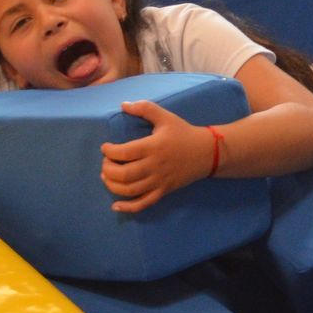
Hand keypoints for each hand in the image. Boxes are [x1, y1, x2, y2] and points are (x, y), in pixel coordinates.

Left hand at [101, 100, 215, 213]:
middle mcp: (154, 166)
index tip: (105, 147)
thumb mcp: (165, 117)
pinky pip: (144, 203)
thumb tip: (123, 105)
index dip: (109, 151)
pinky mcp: (163, 191)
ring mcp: (159, 181)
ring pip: (130, 190)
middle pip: (124, 174)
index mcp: (153, 146)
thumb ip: (144, 108)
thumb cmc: (183, 133)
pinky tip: (116, 205)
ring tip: (107, 177)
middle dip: (108, 169)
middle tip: (105, 162)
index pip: (124, 152)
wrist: (207, 152)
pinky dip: (128, 207)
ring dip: (112, 186)